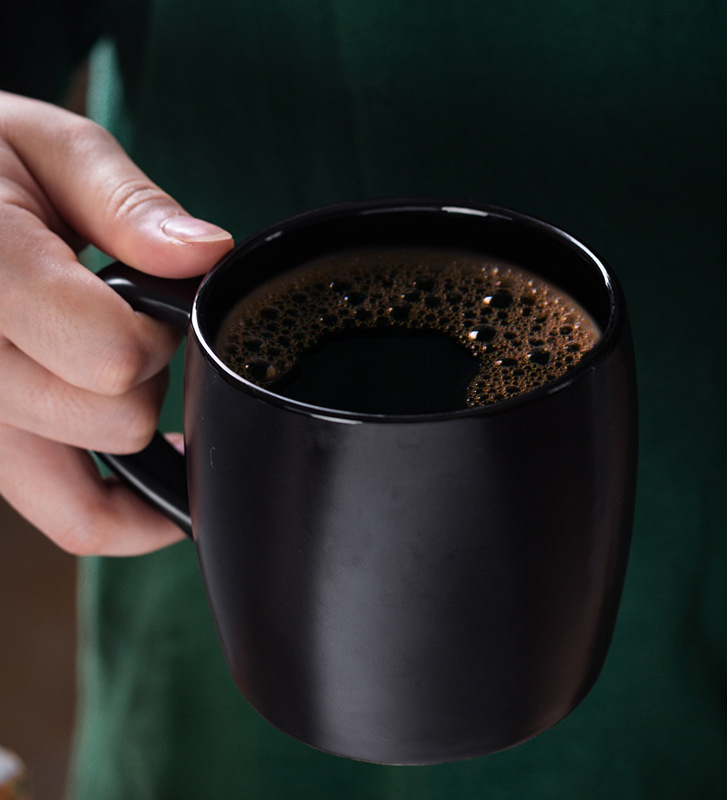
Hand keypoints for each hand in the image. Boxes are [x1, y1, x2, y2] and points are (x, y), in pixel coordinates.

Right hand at [0, 91, 232, 554]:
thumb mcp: (46, 146)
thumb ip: (129, 205)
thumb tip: (206, 254)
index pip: (110, 355)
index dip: (160, 333)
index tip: (154, 299)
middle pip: (115, 426)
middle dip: (149, 378)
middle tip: (129, 324)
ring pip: (85, 504)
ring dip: (129, 433)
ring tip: (116, 370)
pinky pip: (69, 515)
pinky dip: (121, 502)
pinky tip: (149, 457)